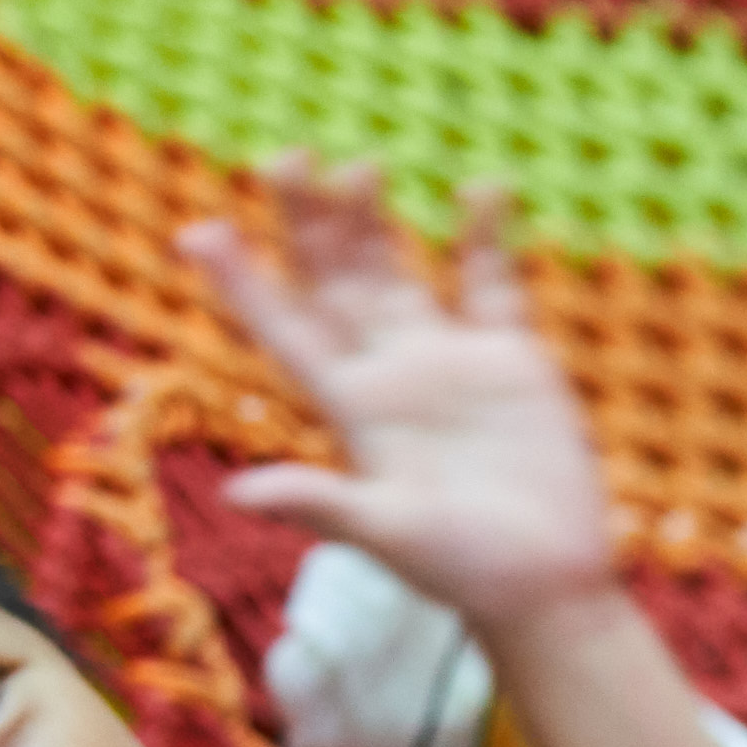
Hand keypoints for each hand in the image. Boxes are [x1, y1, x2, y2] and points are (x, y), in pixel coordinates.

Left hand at [186, 153, 621, 633]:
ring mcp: (449, 362)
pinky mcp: (511, 361)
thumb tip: (236, 495)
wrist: (548, 586)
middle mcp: (391, 374)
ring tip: (361, 164)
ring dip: (374, 220)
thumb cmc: (465, 572)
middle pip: (335, 282)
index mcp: (352, 410)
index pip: (285, 331)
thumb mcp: (390, 538)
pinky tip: (482, 191)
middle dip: (306, 223)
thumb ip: (322, 504)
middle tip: (285, 159)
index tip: (199, 230)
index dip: (242, 283)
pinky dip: (486, 237)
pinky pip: (491, 284)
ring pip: (398, 270)